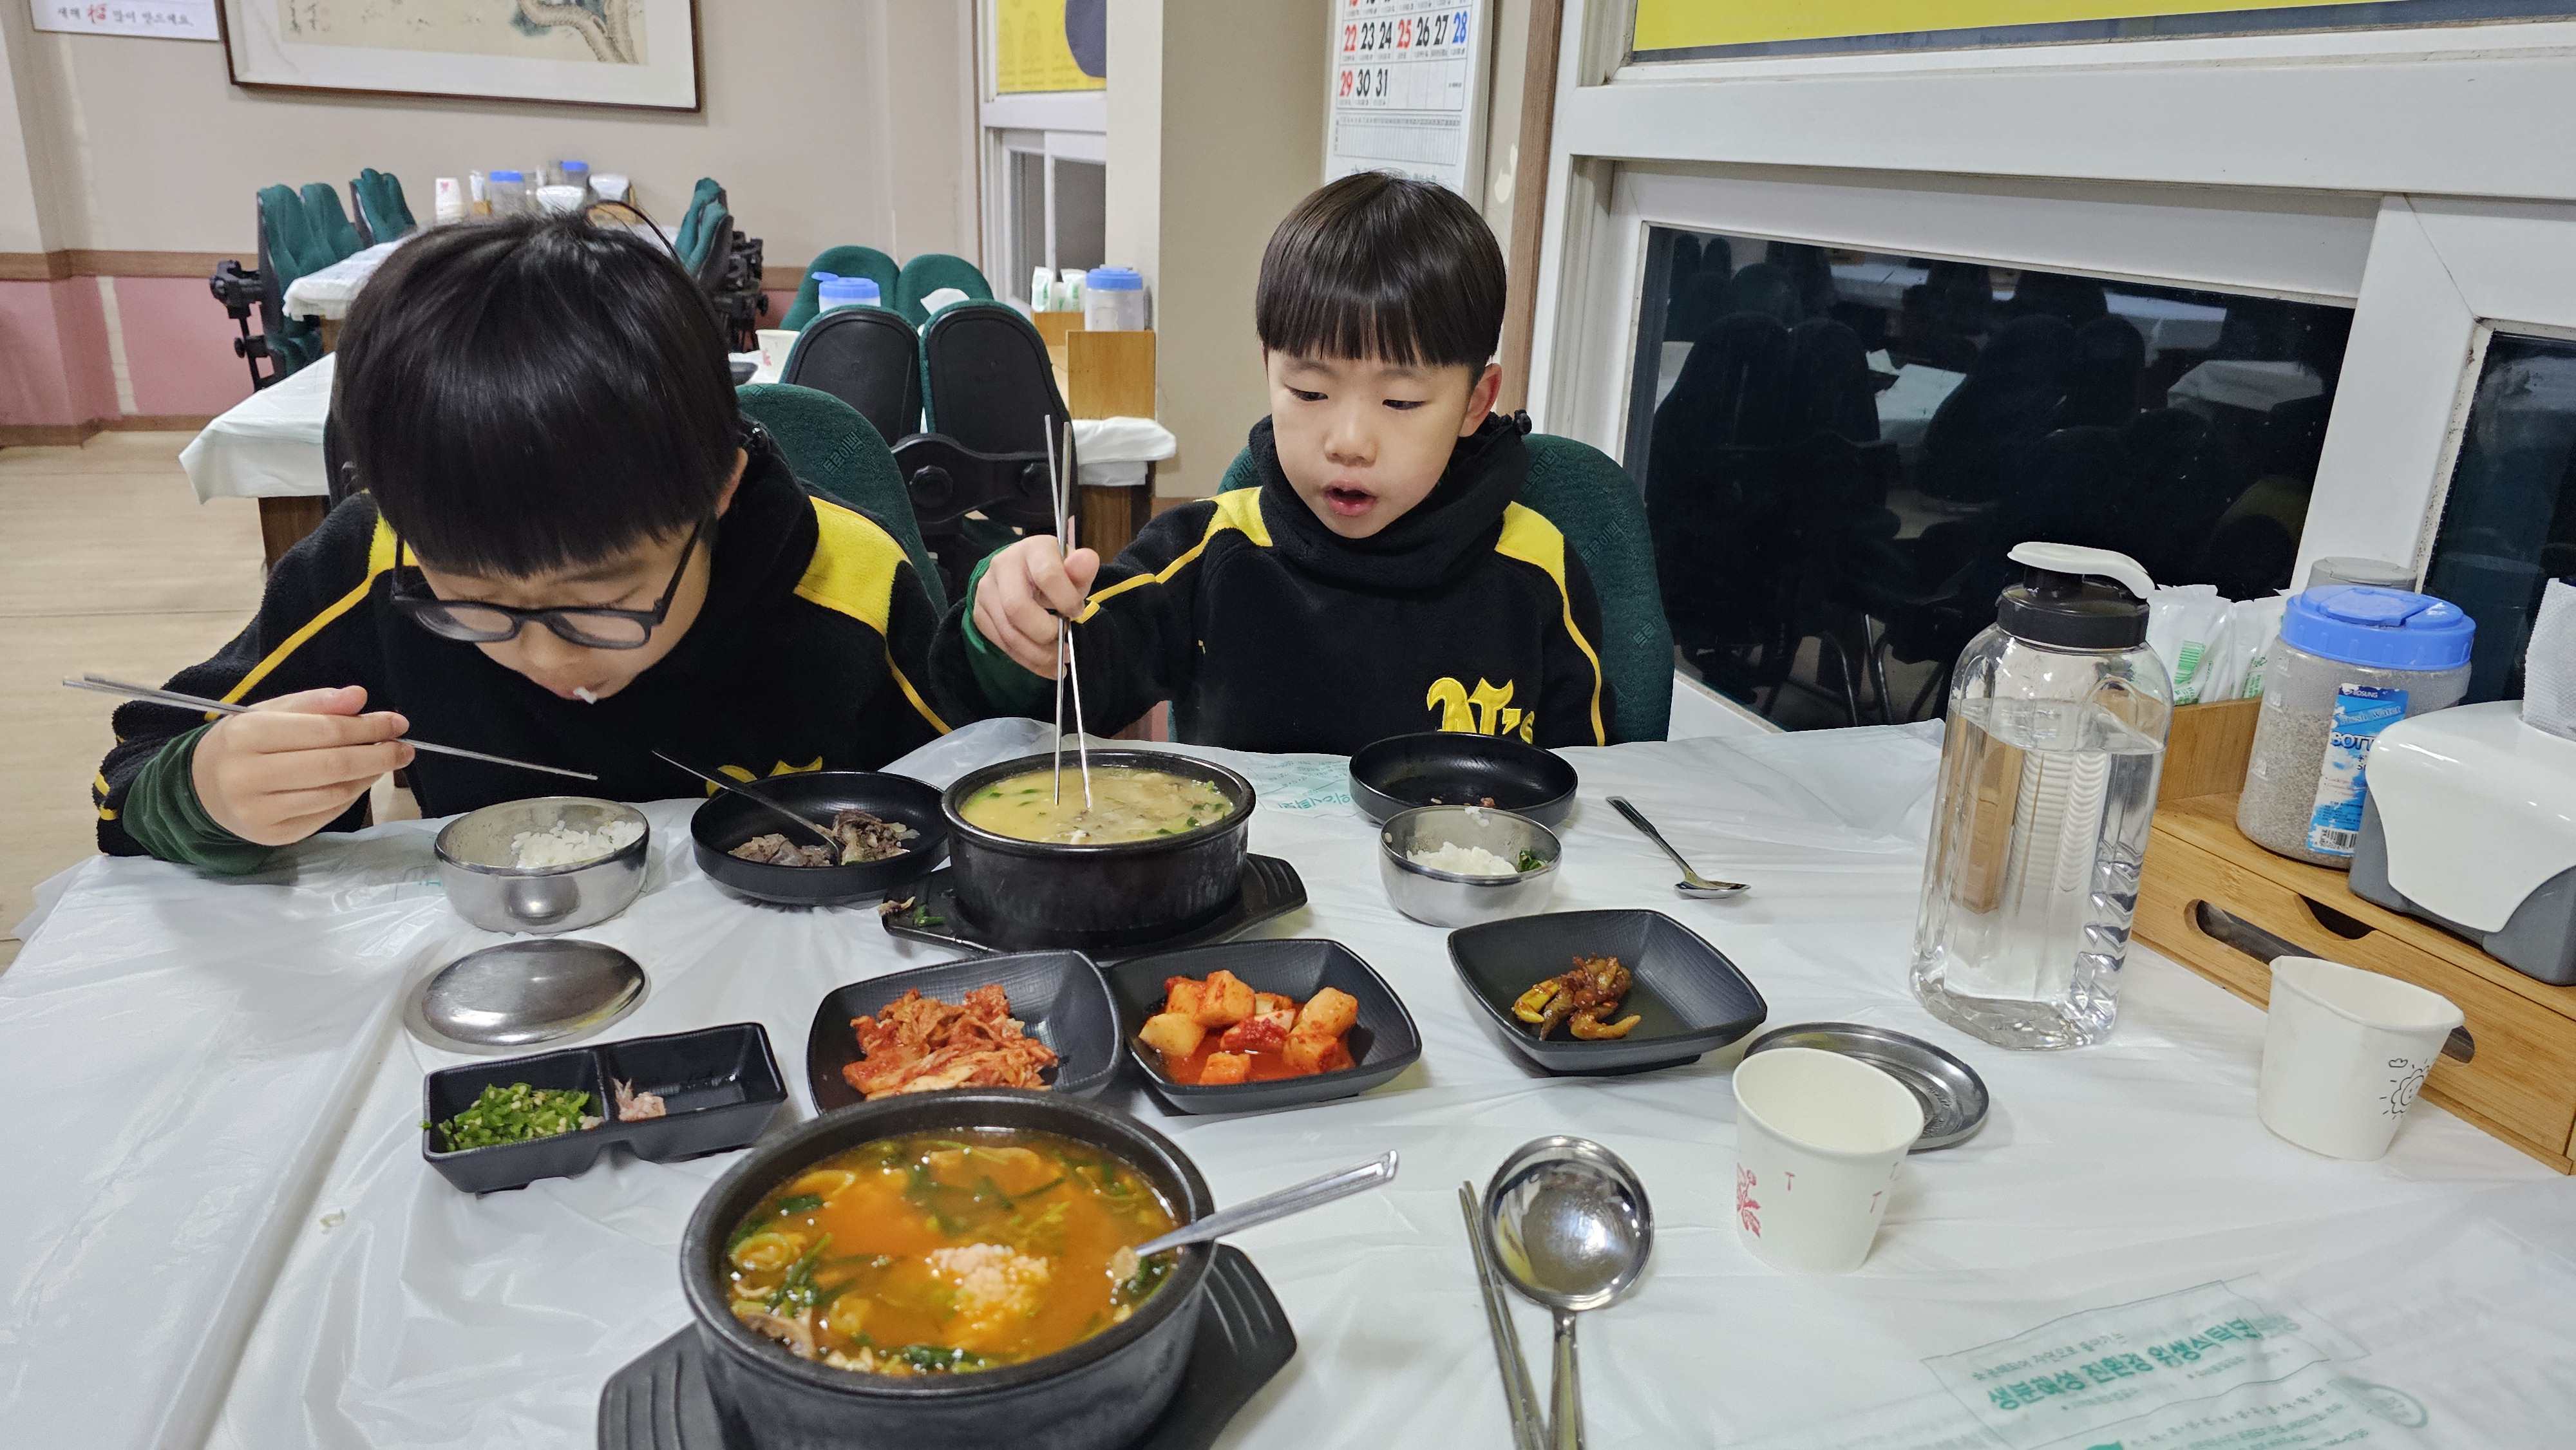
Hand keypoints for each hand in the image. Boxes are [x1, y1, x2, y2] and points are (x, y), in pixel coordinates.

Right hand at [191, 685, 415, 845]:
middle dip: (378, 755)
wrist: (203, 786)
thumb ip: (315, 703)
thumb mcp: (270, 712)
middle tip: (404, 747)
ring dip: (369, 776)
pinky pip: (327, 813)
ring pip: (334, 793)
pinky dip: (351, 795)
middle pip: (333, 765)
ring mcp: (260, 811)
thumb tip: (359, 697)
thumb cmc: (244, 743)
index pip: (324, 731)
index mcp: (247, 735)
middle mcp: (249, 776)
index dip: (367, 727)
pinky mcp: (274, 834)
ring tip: (385, 760)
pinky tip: (360, 780)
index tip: (397, 722)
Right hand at [973, 535, 1100, 678]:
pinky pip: (1002, 644)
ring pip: (1009, 632)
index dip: (1066, 600)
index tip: (1077, 612)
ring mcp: (986, 591)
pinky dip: (1028, 660)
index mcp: (1031, 550)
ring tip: (1060, 658)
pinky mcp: (980, 614)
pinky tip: (1046, 665)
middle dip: (1046, 633)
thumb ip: (1081, 570)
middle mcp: (1002, 566)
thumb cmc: (1053, 573)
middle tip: (1065, 642)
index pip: (1047, 575)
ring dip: (1039, 654)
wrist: (1022, 575)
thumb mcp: (1072, 570)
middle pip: (1017, 608)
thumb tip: (1088, 559)